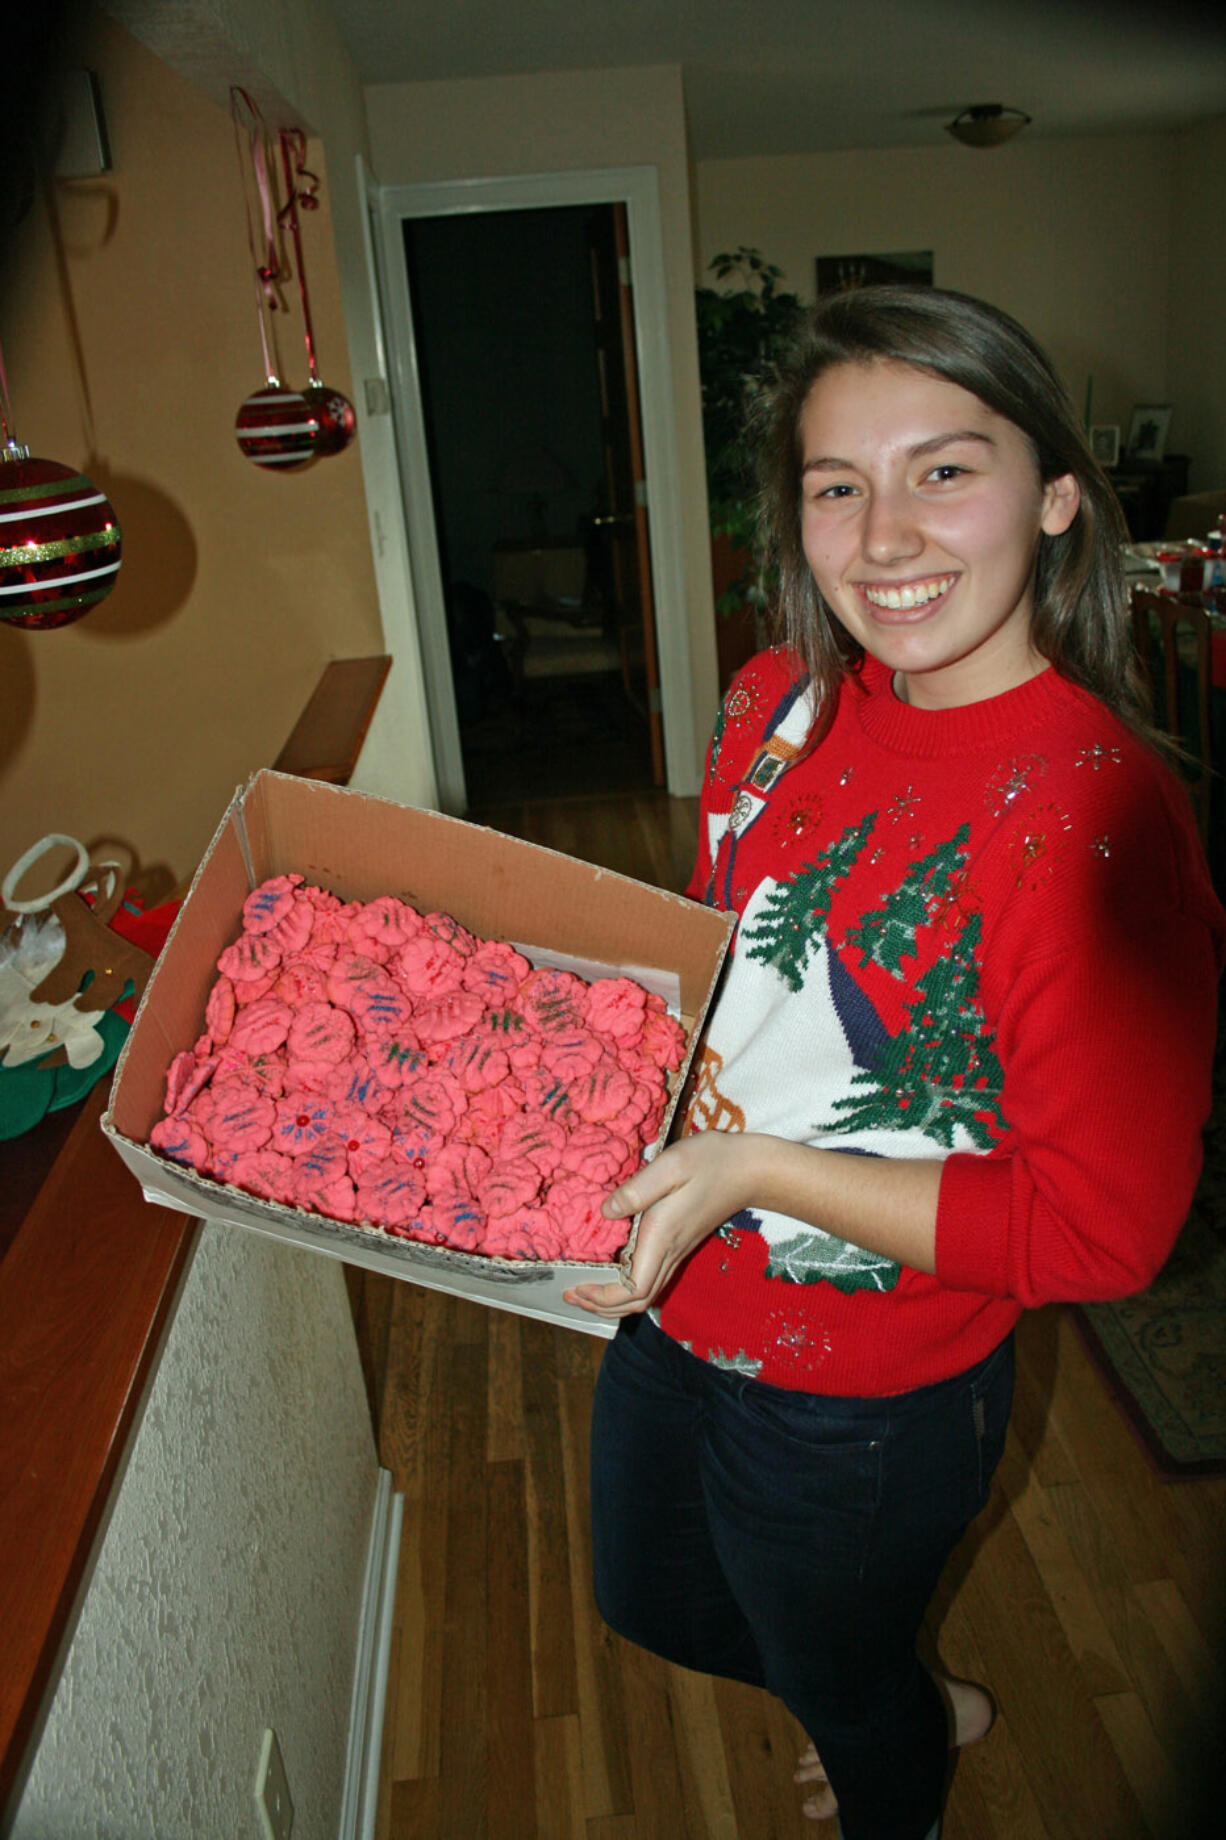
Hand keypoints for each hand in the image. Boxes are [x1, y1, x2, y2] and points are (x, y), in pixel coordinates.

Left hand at [563, 1132, 758, 1319]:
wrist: (751, 1170)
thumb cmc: (711, 1162)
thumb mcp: (671, 1165)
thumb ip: (636, 1190)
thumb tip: (605, 1212)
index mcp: (662, 1237)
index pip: (632, 1289)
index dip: (602, 1297)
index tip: (576, 1288)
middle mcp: (669, 1251)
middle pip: (636, 1301)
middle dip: (601, 1305)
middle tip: (570, 1295)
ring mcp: (677, 1251)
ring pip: (645, 1293)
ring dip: (613, 1299)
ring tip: (585, 1290)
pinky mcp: (680, 1244)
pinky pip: (652, 1278)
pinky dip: (627, 1286)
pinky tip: (613, 1271)